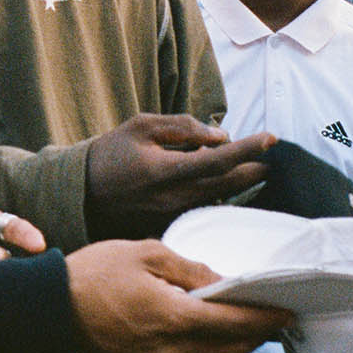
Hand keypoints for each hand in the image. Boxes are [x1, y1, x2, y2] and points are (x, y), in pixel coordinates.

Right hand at [63, 239, 285, 352]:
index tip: (288, 312)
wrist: (50, 307)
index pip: (236, 324)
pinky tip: (194, 324)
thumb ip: (190, 270)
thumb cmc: (95, 273)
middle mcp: (171, 351)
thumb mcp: (146, 254)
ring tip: (236, 318)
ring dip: (228, 342)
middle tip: (269, 316)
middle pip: (230, 351)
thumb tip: (222, 283)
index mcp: (175, 318)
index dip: (266, 319)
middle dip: (254, 335)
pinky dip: (199, 345)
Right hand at [86, 114, 274, 236]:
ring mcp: (173, 215)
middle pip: (227, 185)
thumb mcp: (142, 126)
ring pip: (219, 200)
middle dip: (254, 170)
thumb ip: (183, 127)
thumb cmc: (111, 153)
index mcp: (166, 170)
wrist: (80, 191)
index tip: (271, 138)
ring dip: (238, 185)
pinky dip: (219, 197)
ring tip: (252, 171)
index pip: (218, 160)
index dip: (248, 149)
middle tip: (271, 159)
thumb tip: (220, 136)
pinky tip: (224, 188)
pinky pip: (203, 211)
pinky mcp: (169, 225)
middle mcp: (174, 197)